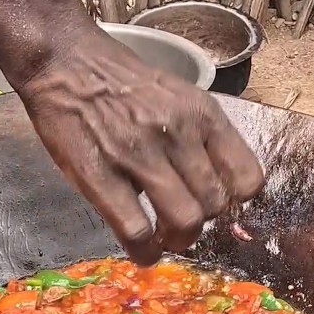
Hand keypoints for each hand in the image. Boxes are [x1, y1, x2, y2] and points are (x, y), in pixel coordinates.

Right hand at [18, 29, 264, 265]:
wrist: (66, 61)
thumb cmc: (122, 82)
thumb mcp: (177, 95)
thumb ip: (200, 135)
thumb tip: (218, 186)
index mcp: (202, 113)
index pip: (247, 177)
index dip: (235, 201)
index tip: (218, 204)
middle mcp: (177, 133)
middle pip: (215, 206)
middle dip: (202, 226)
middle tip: (182, 226)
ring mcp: (138, 155)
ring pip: (184, 221)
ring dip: (177, 241)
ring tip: (163, 239)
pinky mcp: (101, 175)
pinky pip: (136, 230)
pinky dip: (144, 252)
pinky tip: (141, 251)